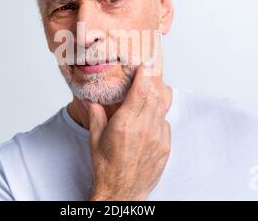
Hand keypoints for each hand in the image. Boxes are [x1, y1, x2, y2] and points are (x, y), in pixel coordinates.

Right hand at [86, 50, 170, 200]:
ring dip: (156, 98)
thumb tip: (91, 100)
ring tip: (148, 94)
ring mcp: (158, 138)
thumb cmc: (106, 167)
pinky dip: (159, 117)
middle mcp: (144, 128)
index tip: (143, 66)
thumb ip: (96, 116)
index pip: (140, 91)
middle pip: (154, 96)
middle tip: (147, 75)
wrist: (121, 192)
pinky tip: (150, 119)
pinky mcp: (165, 147)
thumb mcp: (95, 139)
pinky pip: (166, 124)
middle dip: (151, 83)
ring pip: (162, 108)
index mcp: (125, 123)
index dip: (143, 76)